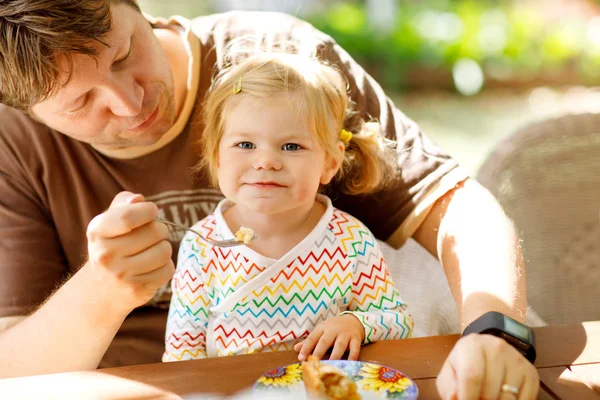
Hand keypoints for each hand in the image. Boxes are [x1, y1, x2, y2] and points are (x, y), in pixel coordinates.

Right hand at [86, 191, 173, 309]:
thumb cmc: (113, 244)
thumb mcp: (111, 220)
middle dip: (160, 229)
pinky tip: (152, 267)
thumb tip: (138, 199)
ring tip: (152, 250)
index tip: (151, 211)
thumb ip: (124, 203)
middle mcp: (105, 254)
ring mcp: (120, 275)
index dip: (148, 210)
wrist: (103, 288)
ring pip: (164, 250)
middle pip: (155, 231)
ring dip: (164, 247)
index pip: (128, 217)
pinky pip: (168, 269)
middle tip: (151, 235)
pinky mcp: (136, 290)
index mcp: (97, 231)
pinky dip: (165, 266)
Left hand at [294, 314, 364, 360]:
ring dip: (335, 356)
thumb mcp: (321, 331)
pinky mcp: (356, 339)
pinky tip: (349, 364)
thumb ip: (310, 341)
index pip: (312, 337)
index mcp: (323, 328)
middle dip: (319, 352)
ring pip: (340, 345)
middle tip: (314, 362)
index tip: (300, 358)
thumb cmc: (333, 328)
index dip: (306, 347)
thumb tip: (295, 349)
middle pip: (325, 341)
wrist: (352, 320)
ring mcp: (345, 334)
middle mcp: (334, 330)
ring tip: (330, 365)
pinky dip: (352, 356)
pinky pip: (354, 348)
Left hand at [436, 333, 538, 399]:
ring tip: (487, 398)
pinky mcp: (531, 373)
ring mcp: (517, 361)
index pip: (472, 377)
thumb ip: (449, 386)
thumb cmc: (466, 362)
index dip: (468, 398)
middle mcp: (498, 349)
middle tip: (477, 399)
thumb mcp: (451, 370)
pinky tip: (501, 398)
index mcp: (473, 346)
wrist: (488, 347)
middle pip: (490, 392)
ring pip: (508, 399)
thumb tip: (456, 398)